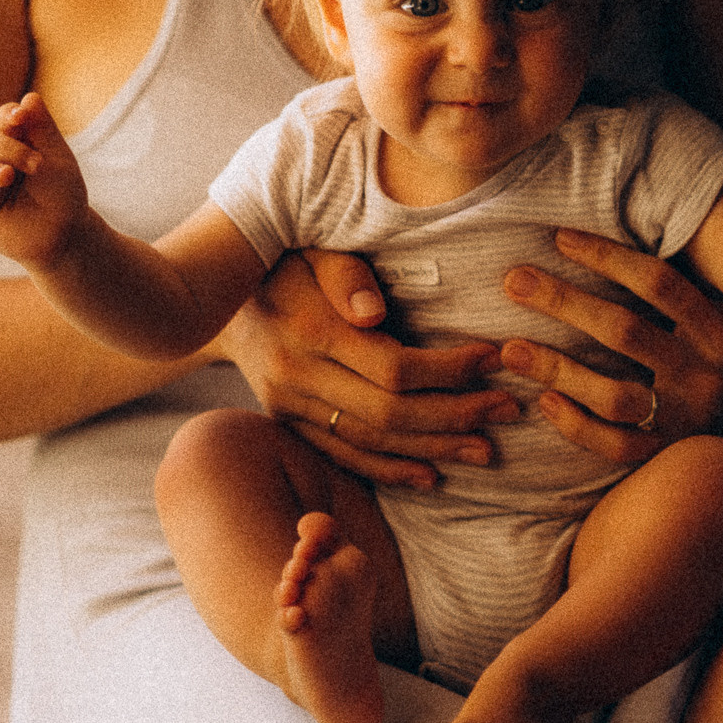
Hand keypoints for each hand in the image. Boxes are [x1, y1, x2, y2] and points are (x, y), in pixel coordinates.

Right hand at [0, 91, 86, 270]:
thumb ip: (43, 129)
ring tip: (7, 176)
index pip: (3, 122)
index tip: (20, 117)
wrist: (68, 235)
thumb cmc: (62, 193)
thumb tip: (28, 97)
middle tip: (37, 166)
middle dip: (11, 150)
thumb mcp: (59, 159)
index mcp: (15, 145)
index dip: (8, 117)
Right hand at [218, 249, 519, 490]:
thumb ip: (345, 275)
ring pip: (369, 443)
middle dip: (454, 415)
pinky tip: (431, 475)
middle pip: (388, 413)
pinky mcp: (286, 425)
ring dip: (432, 450)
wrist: (215, 296)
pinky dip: (389, 470)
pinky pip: (343, 457)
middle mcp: (295, 377)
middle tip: (507, 409)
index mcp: (310, 331)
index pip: (393, 366)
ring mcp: (287, 408)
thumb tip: (374, 312)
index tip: (496, 358)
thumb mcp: (313, 247)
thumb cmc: (284, 258)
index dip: (450, 369)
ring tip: (486, 450)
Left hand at [498, 227, 722, 464]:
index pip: (658, 282)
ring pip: (614, 396)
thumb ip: (691, 274)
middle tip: (513, 280)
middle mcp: (707, 375)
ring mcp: (687, 419)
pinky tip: (543, 401)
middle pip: (625, 332)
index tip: (558, 237)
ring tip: (509, 349)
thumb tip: (633, 215)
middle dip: (563, 302)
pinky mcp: (668, 452)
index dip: (606, 257)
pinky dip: (577, 426)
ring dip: (557, 369)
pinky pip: (616, 446)